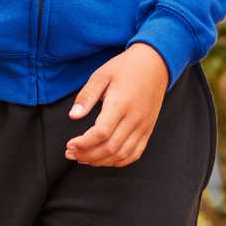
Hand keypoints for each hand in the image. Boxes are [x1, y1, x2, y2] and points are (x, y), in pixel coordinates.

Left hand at [64, 44, 169, 166]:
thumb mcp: (101, 75)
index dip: (83, 144)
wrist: (155, 63)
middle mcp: (134, 118)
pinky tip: (104, 159)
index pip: (101, 133)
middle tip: (71, 153)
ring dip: (101, 161)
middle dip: (87, 155)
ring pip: (122, 154)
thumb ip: (86, 96)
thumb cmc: (126, 67)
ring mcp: (143, 126)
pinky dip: (119, 161)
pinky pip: (135, 153)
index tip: (70, 145)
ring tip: (83, 158)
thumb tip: (73, 116)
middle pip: (110, 147)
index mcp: (121, 104)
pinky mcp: (148, 130)